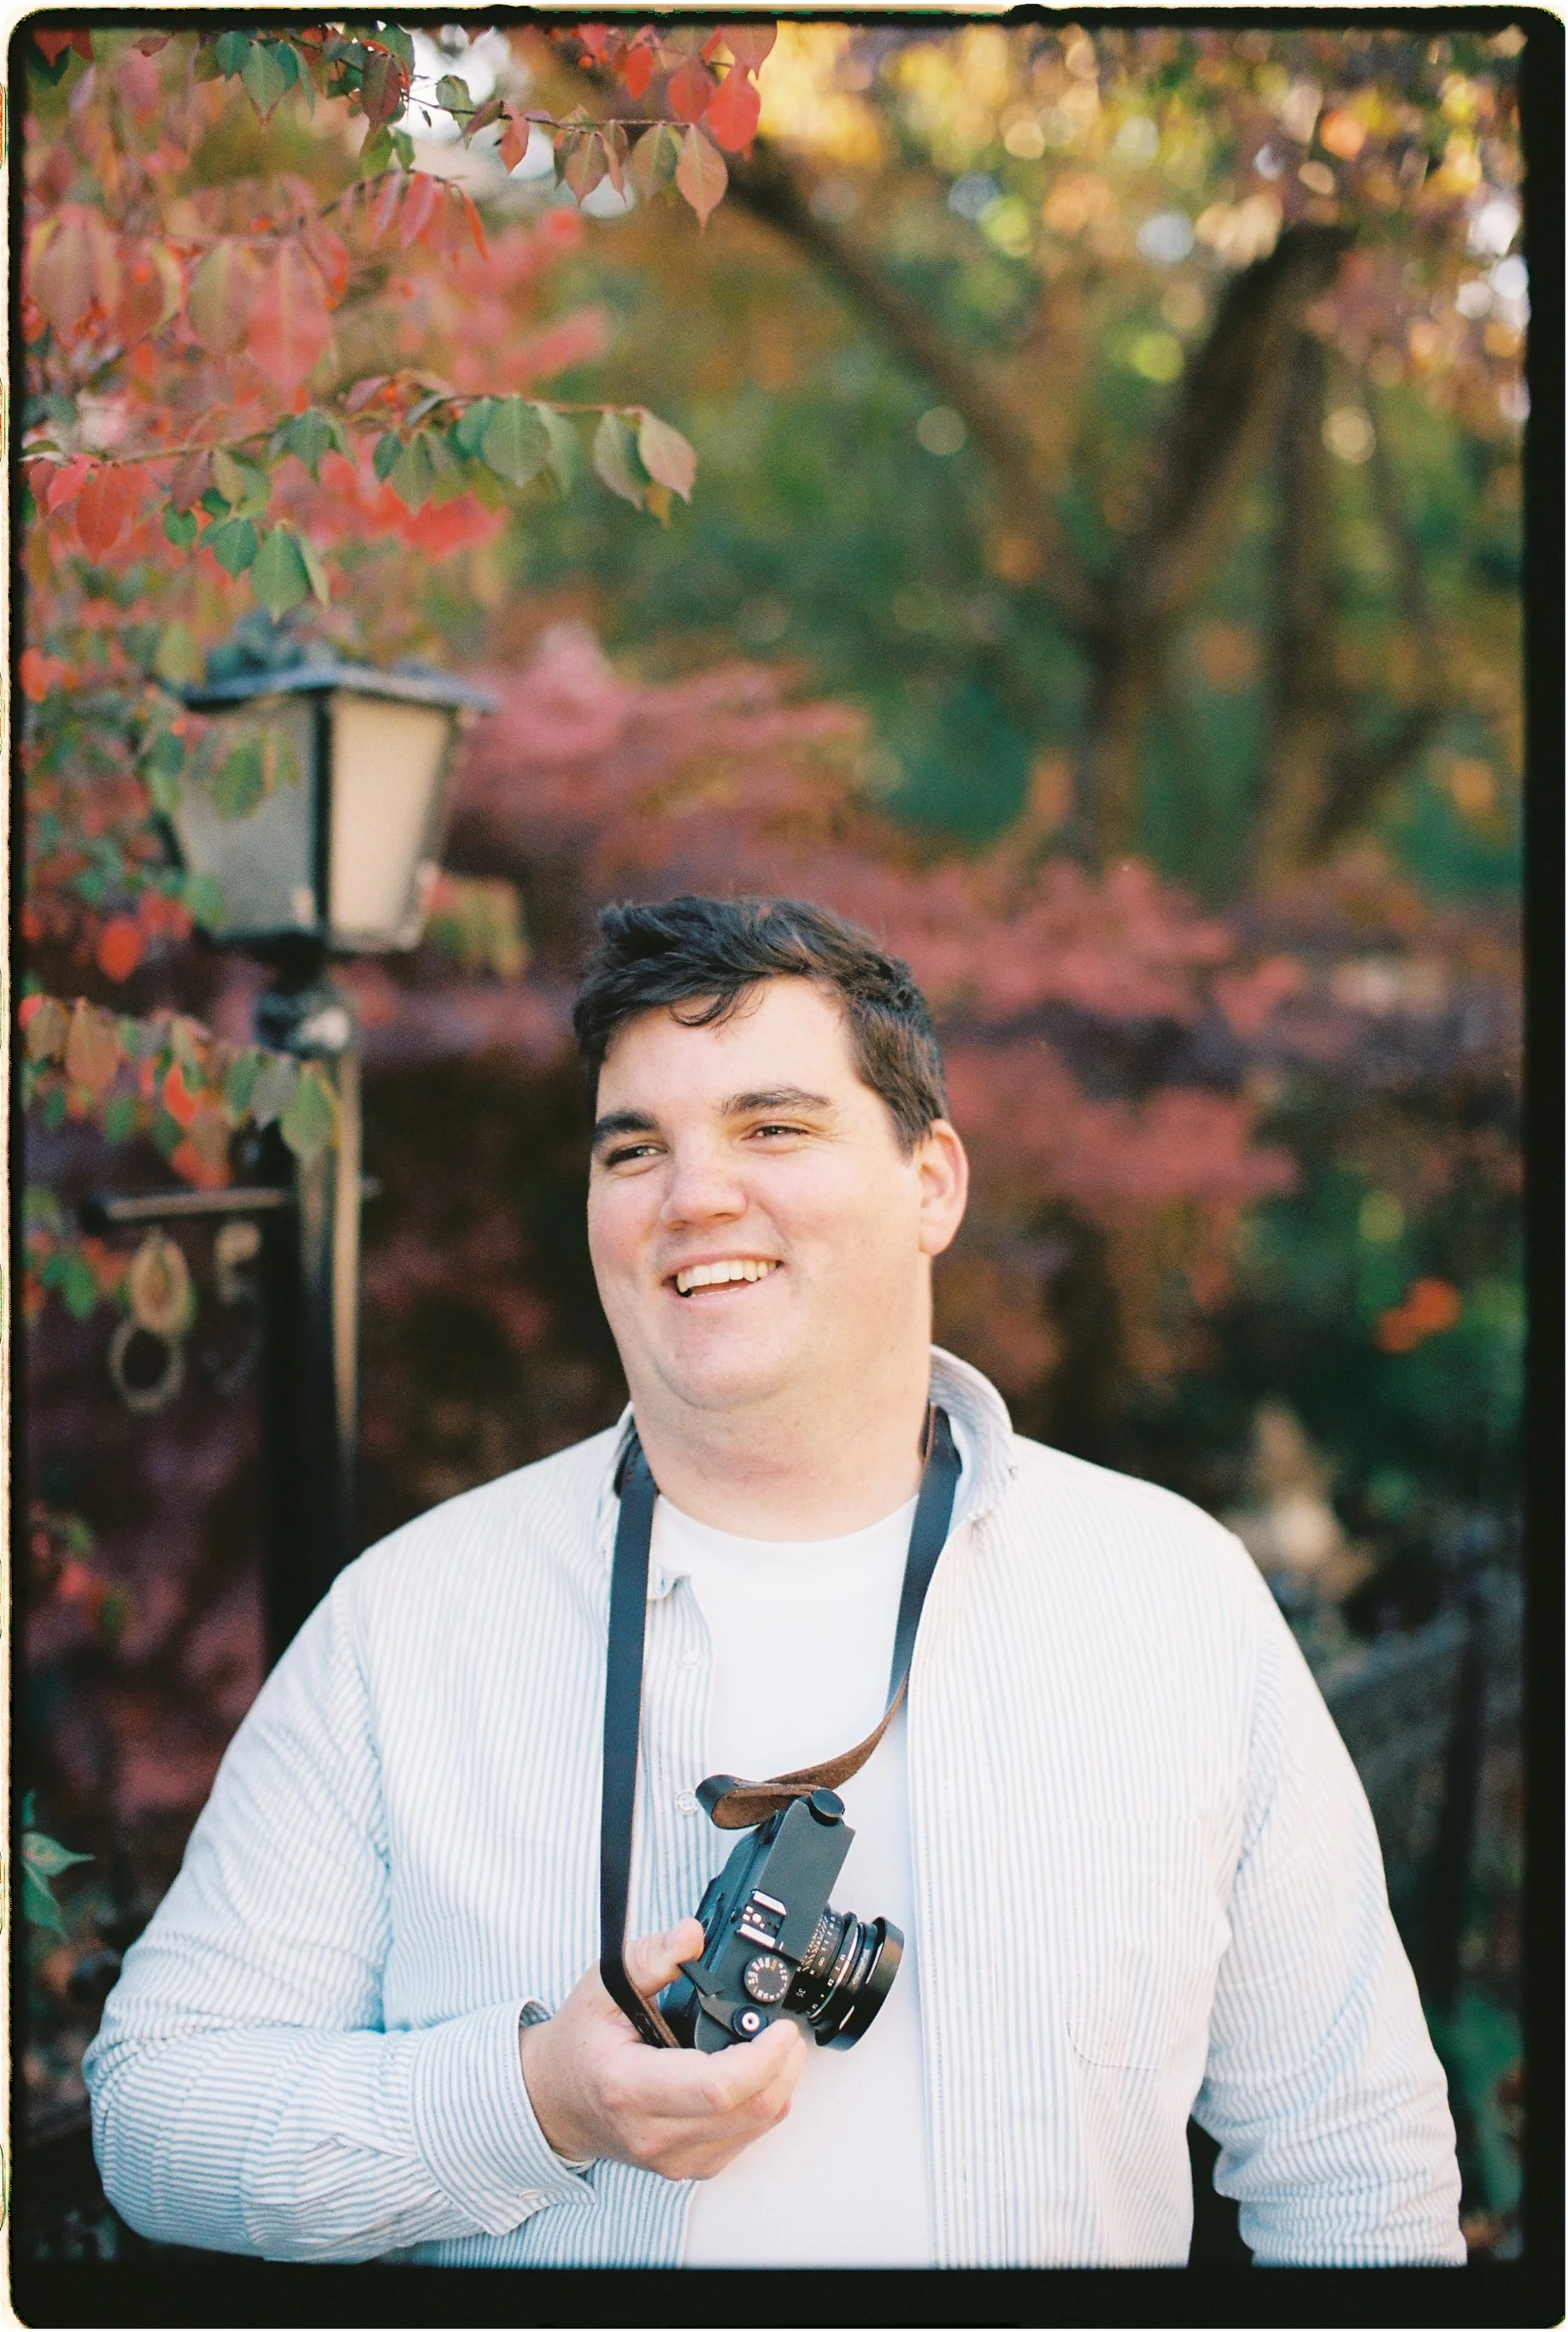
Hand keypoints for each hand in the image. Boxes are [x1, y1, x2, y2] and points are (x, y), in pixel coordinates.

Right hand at [519, 1918, 809, 2180]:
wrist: (555, 2101)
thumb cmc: (580, 2045)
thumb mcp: (602, 1986)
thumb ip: (649, 1957)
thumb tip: (691, 1936)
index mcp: (631, 2088)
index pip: (716, 2088)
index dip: (763, 2058)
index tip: (781, 2028)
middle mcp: (654, 2135)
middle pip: (749, 2112)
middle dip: (784, 2066)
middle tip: (787, 2030)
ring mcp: (674, 2160)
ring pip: (756, 2129)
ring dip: (779, 2085)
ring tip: (774, 2046)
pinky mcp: (689, 2168)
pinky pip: (746, 2140)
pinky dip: (762, 2105)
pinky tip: (753, 2075)